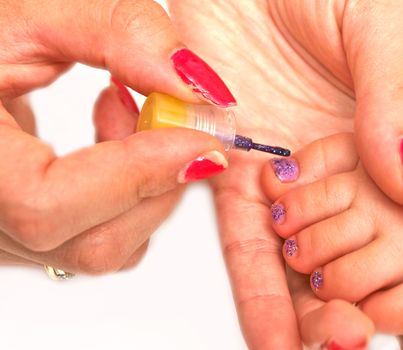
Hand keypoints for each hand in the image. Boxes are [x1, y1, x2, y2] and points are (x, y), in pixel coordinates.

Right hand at [0, 0, 233, 271]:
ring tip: (124, 117)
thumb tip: (197, 87)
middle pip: (95, 243)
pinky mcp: (34, 235)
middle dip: (157, 182)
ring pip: (107, 249)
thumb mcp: (36, 17)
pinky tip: (113, 143)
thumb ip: (120, 35)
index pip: (47, 206)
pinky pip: (104, 237)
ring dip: (148, 187)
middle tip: (165, 116)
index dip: (137, 176)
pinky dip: (133, 197)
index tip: (200, 142)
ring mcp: (7, 237)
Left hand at [167, 0, 402, 346]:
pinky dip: (250, 272)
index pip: (395, 218)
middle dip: (338, 301)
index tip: (387, 313)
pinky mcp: (220, 157)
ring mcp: (273, 165)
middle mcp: (328, 162)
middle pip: (338, 247)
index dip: (397, 265)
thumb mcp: (376, 28)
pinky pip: (232, 224)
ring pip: (284, 251)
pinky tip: (263, 321)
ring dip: (293, 304)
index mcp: (378, 136)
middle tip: (340, 344)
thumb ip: (396, 103)